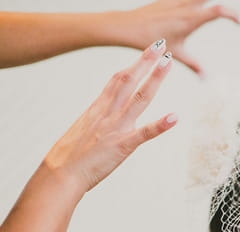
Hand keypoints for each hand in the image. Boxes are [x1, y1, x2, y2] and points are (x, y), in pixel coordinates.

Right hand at [44, 39, 177, 193]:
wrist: (60, 174)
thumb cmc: (68, 158)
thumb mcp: (82, 131)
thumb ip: (96, 121)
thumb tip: (102, 118)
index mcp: (97, 109)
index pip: (117, 81)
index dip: (133, 66)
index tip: (146, 54)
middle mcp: (107, 114)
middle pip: (128, 81)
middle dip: (145, 62)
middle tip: (160, 45)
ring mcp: (116, 128)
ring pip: (139, 98)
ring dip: (155, 79)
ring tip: (168, 62)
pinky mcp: (122, 146)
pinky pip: (144, 133)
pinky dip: (160, 125)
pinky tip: (175, 117)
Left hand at [126, 0, 239, 74]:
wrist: (128, 27)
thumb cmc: (149, 41)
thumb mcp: (176, 54)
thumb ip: (194, 65)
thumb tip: (206, 77)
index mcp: (189, 20)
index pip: (217, 11)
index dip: (232, 15)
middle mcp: (185, 7)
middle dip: (223, 3)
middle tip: (232, 11)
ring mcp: (177, 0)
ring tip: (218, 4)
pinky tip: (198, 1)